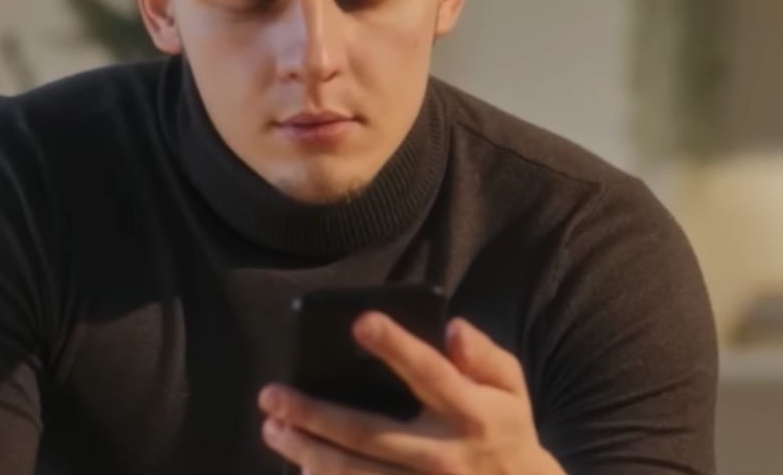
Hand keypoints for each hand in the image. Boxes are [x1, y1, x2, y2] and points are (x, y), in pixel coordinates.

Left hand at [257, 313, 564, 474]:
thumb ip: (484, 356)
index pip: (429, 373)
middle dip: (315, 414)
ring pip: (355, 474)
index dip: (396, 346)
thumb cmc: (506, 431)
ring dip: (307, 452)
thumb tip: (453, 328)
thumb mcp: (511, 388)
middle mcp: (443, 454)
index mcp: (470, 412)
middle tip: (271, 396)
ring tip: (272, 429)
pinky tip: (299, 466)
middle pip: (369, 433)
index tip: (361, 321)